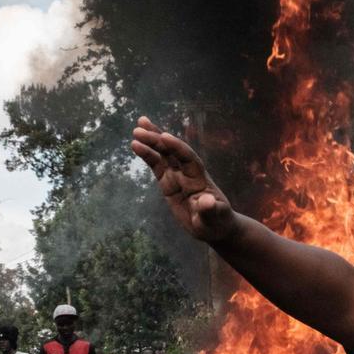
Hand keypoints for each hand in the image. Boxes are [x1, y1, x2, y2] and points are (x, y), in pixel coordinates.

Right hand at [131, 117, 237, 243]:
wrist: (214, 226)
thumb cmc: (217, 222)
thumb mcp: (214, 218)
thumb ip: (209, 209)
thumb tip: (206, 202)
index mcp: (200, 179)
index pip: (188, 158)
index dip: (177, 147)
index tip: (164, 136)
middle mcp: (188, 173)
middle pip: (172, 152)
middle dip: (158, 139)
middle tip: (140, 127)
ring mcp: (177, 177)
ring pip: (163, 155)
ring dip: (151, 142)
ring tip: (136, 130)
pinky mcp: (168, 183)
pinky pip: (156, 166)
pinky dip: (147, 155)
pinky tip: (136, 145)